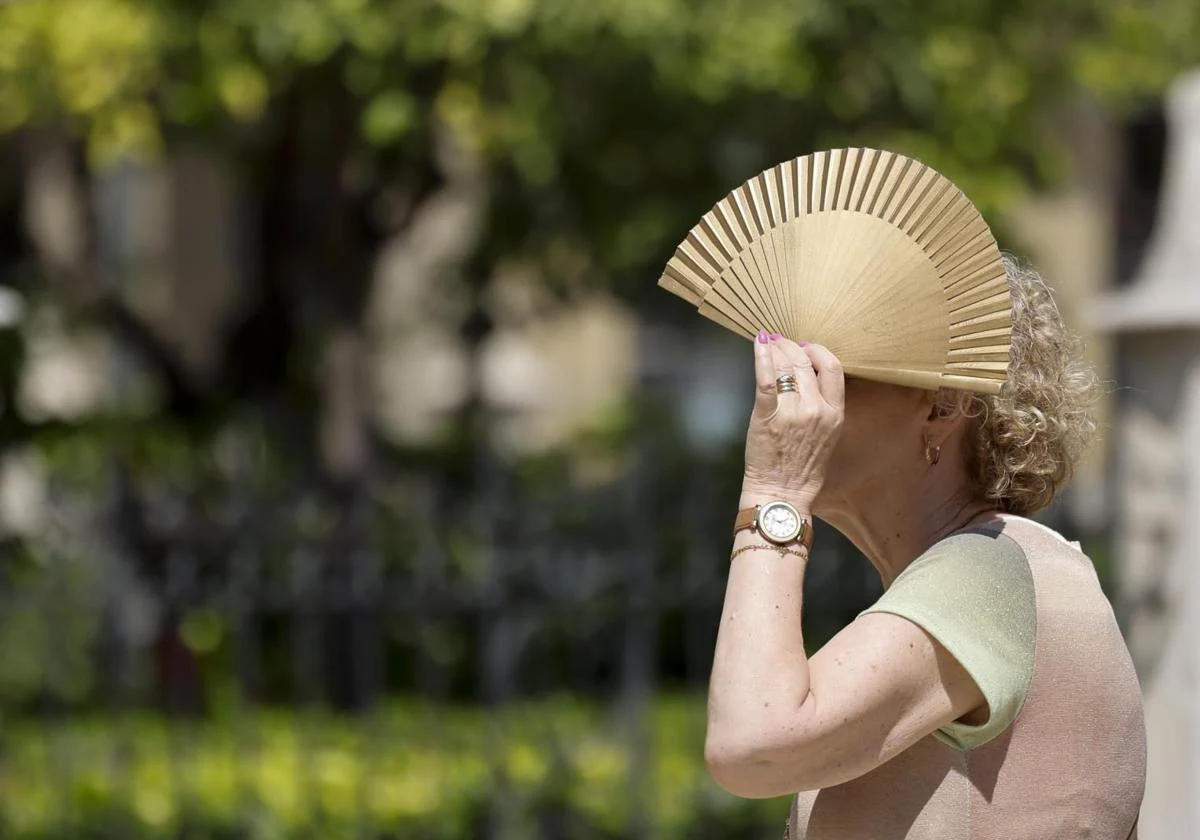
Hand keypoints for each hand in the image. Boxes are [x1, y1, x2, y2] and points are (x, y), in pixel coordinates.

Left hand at [742, 332, 844, 511]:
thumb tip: (806, 379)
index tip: (805, 347)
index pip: (832, 367)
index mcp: (835, 413)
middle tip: (780, 342)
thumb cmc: (803, 468)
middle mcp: (816, 409)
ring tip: (768, 343)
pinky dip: (761, 357)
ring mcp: (792, 412)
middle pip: (805, 362)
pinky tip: (758, 343)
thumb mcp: (826, 435)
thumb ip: (821, 407)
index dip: (818, 351)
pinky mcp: (767, 416)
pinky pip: (765, 379)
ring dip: (776, 350)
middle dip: (791, 347)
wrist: (783, 493)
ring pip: (786, 366)